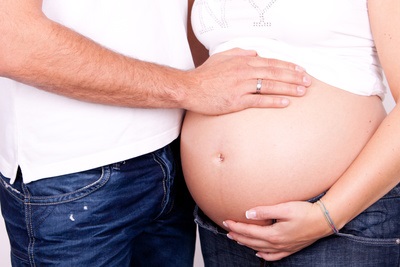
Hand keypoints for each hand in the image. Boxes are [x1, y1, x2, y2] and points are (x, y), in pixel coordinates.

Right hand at [183, 48, 311, 114]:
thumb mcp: (222, 57)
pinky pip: (259, 101)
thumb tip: (255, 53)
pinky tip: (285, 103)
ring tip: (302, 92)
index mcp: (243, 61)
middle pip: (275, 73)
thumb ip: (239, 53)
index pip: (271, 62)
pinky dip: (274, 101)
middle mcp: (244, 72)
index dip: (288, 66)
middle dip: (294, 77)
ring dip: (289, 88)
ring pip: (270, 86)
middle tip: (308, 81)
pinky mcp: (236, 101)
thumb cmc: (205, 74)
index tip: (300, 70)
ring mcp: (241, 86)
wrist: (190, 88)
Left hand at [223, 201, 332, 260]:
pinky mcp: (290, 249)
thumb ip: (264, 211)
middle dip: (238, 235)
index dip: (236, 226)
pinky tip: (258, 253)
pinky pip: (273, 256)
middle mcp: (277, 243)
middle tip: (227, 230)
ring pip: (260, 249)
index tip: (226, 221)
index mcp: (273, 234)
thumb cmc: (305, 212)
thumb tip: (248, 213)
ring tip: (237, 239)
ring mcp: (284, 248)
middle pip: (252, 241)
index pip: (249, 231)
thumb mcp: (284, 208)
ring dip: (247, 244)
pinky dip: (263, 255)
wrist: (324, 221)